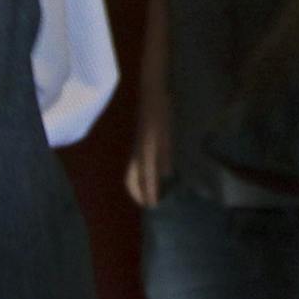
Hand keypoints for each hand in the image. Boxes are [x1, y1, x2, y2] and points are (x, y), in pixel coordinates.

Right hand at [125, 87, 173, 208]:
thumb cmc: (162, 111)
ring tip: (145, 194)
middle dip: (137, 193)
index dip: (149, 193)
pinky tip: (147, 176)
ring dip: (136, 186)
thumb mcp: (167, 134)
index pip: (146, 178)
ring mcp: (136, 147)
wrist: (152, 92)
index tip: (152, 206)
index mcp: (146, 150)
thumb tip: (166, 175)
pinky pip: (134, 164)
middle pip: (132, 178)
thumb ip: (165, 154)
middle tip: (147, 204)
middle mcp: (138, 152)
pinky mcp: (137, 143)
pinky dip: (138, 175)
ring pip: (131, 172)